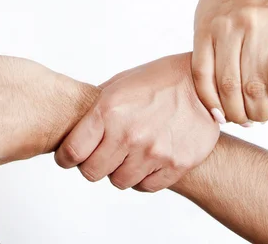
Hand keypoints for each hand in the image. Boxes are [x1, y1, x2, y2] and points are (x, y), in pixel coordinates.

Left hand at [54, 54, 218, 192]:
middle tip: (102, 153)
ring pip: (119, 181)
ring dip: (120, 170)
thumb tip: (71, 127)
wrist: (201, 83)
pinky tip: (148, 157)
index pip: (72, 152)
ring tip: (130, 151)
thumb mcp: (119, 84)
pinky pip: (146, 186)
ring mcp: (153, 151)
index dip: (66, 157)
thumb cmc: (157, 80)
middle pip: (92, 172)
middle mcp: (129, 134)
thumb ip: (95, 107)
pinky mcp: (176, 164)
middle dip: (92, 164)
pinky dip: (143, 176)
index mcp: (109, 110)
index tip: (69, 157)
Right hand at [191, 0, 267, 125]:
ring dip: (234, 112)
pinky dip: (209, 99)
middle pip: (255, 87)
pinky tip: (218, 111)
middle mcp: (254, 24)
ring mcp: (225, 27)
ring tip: (240, 117)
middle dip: (257, 113)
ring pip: (227, 85)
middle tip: (257, 118)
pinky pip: (202, 74)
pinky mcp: (201, 31)